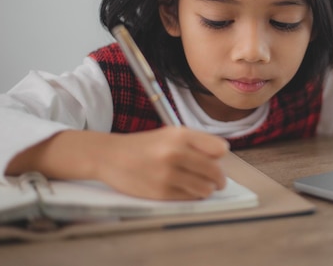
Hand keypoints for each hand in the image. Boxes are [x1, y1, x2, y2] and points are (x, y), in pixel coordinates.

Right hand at [97, 127, 229, 199]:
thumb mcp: (170, 134)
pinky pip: (189, 198)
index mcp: (180, 135)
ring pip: (205, 188)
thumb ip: (195, 142)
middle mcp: (175, 153)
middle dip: (219, 178)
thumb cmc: (145, 145)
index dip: (220, 156)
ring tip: (203, 186)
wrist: (110, 156)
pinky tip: (187, 190)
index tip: (216, 159)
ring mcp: (167, 174)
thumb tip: (221, 157)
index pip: (219, 149)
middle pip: (215, 171)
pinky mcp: (160, 193)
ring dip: (208, 189)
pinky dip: (192, 195)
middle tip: (218, 181)